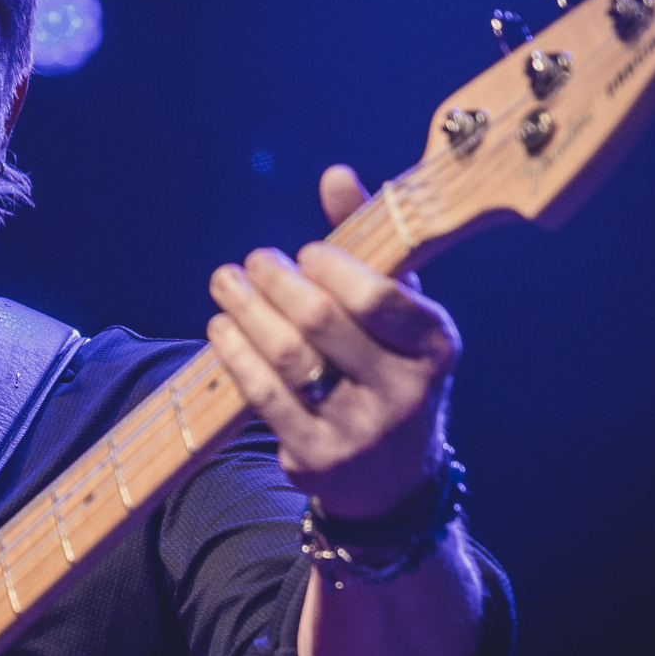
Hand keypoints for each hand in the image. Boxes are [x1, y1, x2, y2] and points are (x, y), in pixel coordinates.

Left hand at [206, 165, 458, 517]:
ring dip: (245, 312)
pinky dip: (235, 354)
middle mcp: (404, 390)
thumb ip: (369, 245)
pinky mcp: (316, 456)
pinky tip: (220, 329)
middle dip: (276, 281)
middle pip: (321, 320)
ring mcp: (359, 428)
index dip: (330, 266)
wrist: (393, 480)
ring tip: (226, 285)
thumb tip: (335, 175)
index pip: (376, 296)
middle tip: (253, 261)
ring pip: (287, 357)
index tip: (304, 252)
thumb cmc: (388, 370)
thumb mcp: (398, 313)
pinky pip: (263, 395)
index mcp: (434, 345)